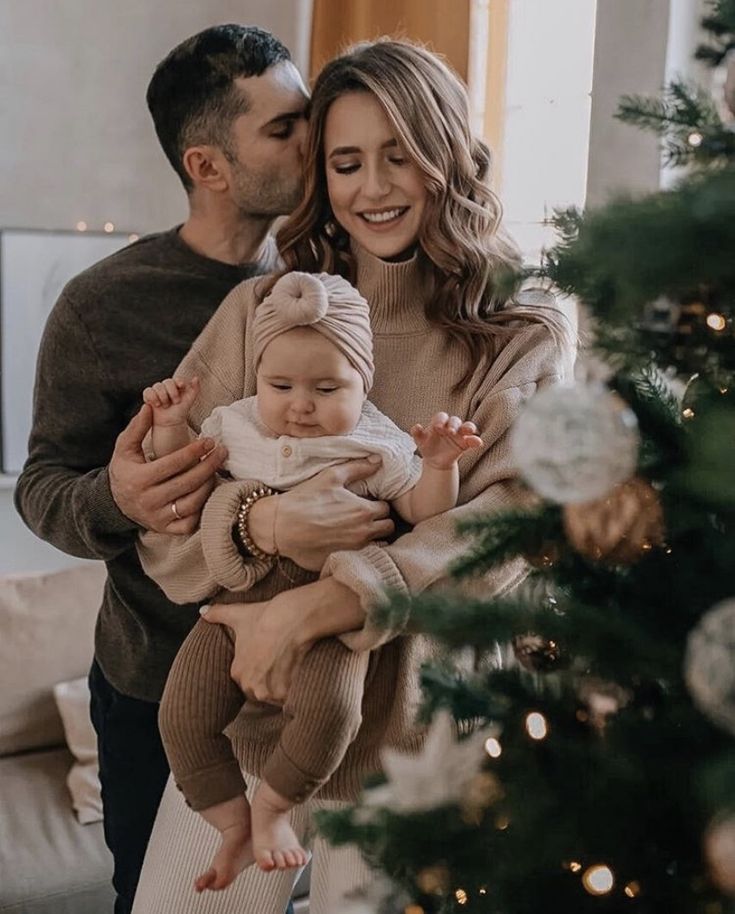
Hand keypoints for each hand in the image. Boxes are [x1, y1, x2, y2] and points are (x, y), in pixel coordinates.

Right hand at [109, 404, 226, 533]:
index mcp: (139, 479)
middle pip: (186, 483)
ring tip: (217, 470)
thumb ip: (137, 428)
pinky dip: (203, 509)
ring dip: (209, 485)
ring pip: (192, 503)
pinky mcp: (166, 530)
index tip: (209, 440)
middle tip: (222, 452)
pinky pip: (190, 523)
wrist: (115, 503)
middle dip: (208, 466)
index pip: (172, 464)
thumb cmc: (125, 470)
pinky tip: (209, 492)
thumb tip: (149, 406)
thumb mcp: (124, 448)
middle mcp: (148, 501)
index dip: (193, 451)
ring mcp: (158, 518)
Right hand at [142, 376, 198, 426]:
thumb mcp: (190, 400)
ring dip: (163, 396)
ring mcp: (157, 390)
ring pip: (157, 386)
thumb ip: (195, 389)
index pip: (176, 379)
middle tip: (175, 402)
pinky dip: (152, 397)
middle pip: (167, 382)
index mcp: (176, 385)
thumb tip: (196, 377)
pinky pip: (147, 391)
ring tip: (166, 405)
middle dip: (172, 392)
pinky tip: (157, 404)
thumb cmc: (180, 411)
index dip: (178, 381)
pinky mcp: (148, 396)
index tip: (181, 386)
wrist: (170, 422)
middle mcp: (166, 386)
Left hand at [200, 596, 311, 703]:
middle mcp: (249, 685)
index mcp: (237, 672)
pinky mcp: (284, 694)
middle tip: (280, 666)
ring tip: (290, 671)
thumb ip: (218, 614)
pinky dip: (292, 692)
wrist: (291, 619)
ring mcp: (267, 691)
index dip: (258, 671)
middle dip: (268, 683)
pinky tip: (297, 678)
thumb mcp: (238, 614)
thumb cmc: (265, 617)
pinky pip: (287, 700)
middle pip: (259, 691)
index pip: (246, 680)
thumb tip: (203, 611)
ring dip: (280, 689)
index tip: (268, 661)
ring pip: (273, 697)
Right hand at [247, 457, 394, 570]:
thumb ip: (358, 468)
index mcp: (364, 511)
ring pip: (377, 545)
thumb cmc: (305, 499)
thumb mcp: (331, 477)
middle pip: (387, 528)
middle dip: (380, 522)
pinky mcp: (343, 561)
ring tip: (356, 531)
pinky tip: (344, 543)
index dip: (377, 505)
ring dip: (372, 537)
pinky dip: (358, 551)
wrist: (281, 526)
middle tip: (364, 517)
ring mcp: (354, 550)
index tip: (366, 504)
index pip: (386, 509)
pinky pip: (360, 558)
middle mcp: (364, 533)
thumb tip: (377, 460)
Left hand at [411, 412, 482, 469]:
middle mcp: (451, 426)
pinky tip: (478, 443)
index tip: (437, 428)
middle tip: (450, 431)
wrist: (435, 460)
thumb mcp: (420, 441)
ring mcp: (460, 434)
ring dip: (468, 428)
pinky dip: (476, 440)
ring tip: (469, 431)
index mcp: (439, 422)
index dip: (440, 420)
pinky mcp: (465, 443)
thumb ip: (417, 433)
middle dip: (453, 424)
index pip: (441, 416)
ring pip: (467, 427)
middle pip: (455, 420)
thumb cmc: (427, 446)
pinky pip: (473, 440)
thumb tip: (416, 426)